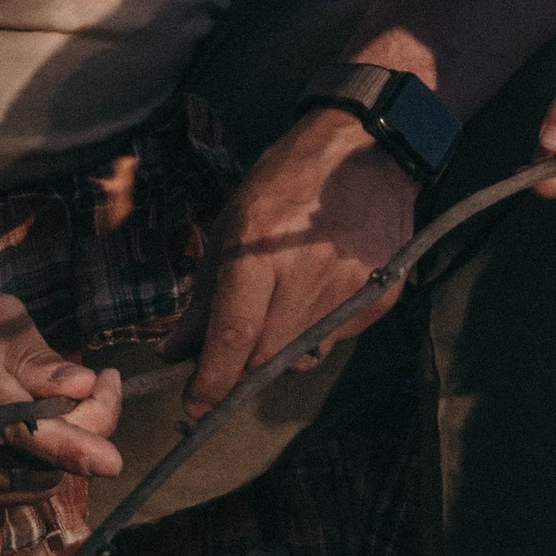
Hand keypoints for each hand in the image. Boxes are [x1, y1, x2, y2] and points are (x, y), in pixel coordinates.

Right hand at [0, 278, 125, 500]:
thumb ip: (35, 354)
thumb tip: (80, 386)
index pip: (12, 420)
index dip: (64, 442)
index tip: (110, 460)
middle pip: (35, 454)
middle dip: (87, 425)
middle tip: (104, 383)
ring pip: (34, 477)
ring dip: (67, 447)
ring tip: (66, 399)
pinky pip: (19, 490)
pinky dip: (42, 464)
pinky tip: (36, 428)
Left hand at [176, 112, 418, 413]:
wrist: (366, 150)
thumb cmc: (287, 182)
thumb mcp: (231, 225)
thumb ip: (204, 296)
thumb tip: (176, 352)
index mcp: (260, 250)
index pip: (233, 336)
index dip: (211, 380)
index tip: (194, 404)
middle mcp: (307, 274)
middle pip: (265, 357)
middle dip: (241, 366)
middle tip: (229, 353)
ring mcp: (349, 289)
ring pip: (302, 355)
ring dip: (280, 348)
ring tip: (281, 305)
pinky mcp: (379, 299)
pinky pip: (336, 339)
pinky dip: (316, 331)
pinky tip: (318, 290)